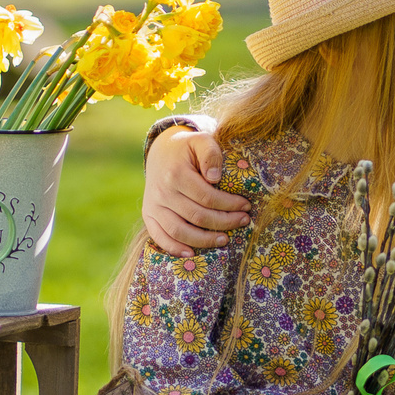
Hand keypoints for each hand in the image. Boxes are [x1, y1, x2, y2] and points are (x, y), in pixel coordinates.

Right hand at [143, 126, 248, 252]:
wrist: (161, 152)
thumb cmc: (187, 149)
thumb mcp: (201, 141)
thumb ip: (211, 154)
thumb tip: (215, 178)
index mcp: (176, 174)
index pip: (207, 197)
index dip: (229, 205)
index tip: (246, 206)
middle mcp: (162, 192)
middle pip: (197, 216)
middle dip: (224, 222)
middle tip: (243, 221)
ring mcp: (153, 205)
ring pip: (180, 231)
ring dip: (205, 240)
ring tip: (225, 239)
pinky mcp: (148, 214)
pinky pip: (160, 236)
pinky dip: (174, 249)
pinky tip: (192, 254)